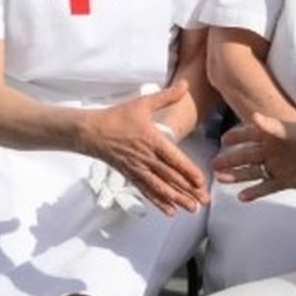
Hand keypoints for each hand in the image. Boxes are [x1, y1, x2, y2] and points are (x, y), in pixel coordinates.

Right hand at [79, 81, 208, 214]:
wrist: (91, 132)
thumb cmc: (117, 117)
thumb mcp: (142, 103)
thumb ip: (166, 96)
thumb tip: (185, 85)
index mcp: (152, 140)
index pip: (173, 159)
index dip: (188, 171)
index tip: (201, 181)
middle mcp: (146, 158)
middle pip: (170, 177)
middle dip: (188, 190)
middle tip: (204, 201)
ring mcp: (138, 169)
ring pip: (160, 188)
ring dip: (177, 199)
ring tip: (192, 209)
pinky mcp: (131, 175)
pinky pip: (147, 191)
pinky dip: (158, 202)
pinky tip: (170, 211)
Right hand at [212, 112, 295, 200]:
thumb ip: (274, 127)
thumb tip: (255, 117)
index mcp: (274, 135)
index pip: (249, 134)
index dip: (236, 136)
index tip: (223, 140)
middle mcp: (273, 150)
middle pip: (247, 155)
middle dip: (230, 159)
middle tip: (214, 165)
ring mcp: (279, 166)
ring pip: (253, 172)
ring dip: (237, 175)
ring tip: (221, 179)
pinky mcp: (287, 181)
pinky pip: (266, 187)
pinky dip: (255, 192)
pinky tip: (242, 197)